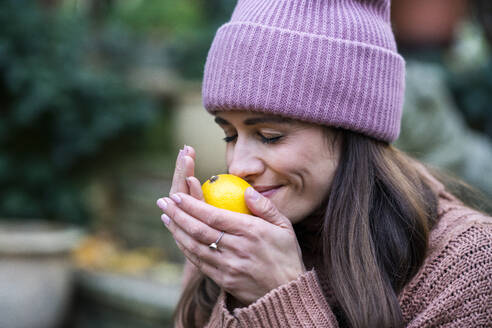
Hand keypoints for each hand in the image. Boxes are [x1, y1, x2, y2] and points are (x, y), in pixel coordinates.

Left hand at [157, 170, 305, 305]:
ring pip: (195, 246)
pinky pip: (199, 262)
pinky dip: (185, 248)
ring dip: (177, 231)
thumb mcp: (284, 226)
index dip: (193, 205)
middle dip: (178, 214)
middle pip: (199, 230)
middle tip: (163, 201)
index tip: (178, 195)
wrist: (286, 292)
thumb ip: (265, 207)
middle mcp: (237, 249)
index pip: (215, 216)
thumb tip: (246, 191)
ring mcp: (228, 266)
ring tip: (165, 216)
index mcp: (252, 232)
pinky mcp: (223, 280)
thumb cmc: (286, 254)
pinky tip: (178, 237)